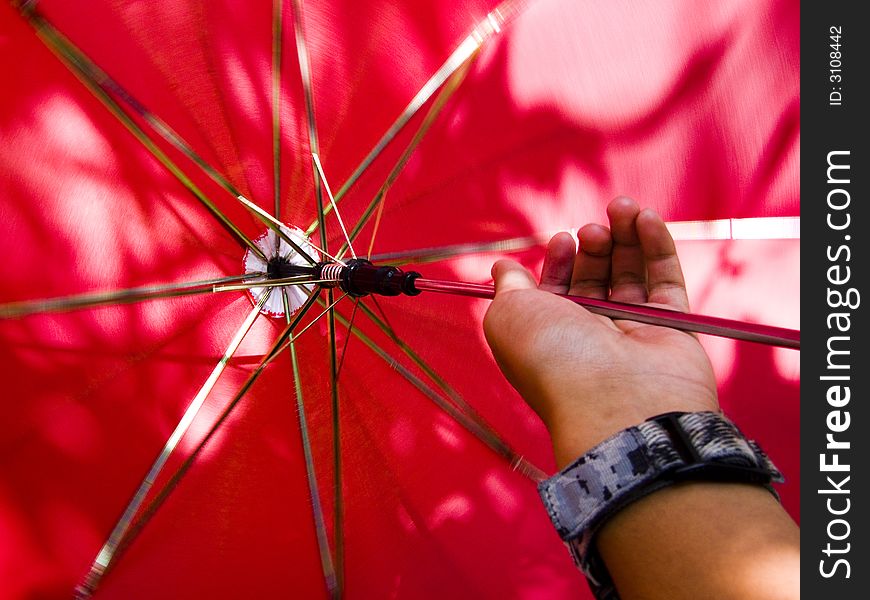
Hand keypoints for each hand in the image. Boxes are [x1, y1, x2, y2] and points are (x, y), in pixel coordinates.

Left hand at [484, 197, 718, 466]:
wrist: (616, 404)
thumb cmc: (554, 360)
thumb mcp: (509, 316)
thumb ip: (508, 287)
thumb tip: (503, 267)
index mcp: (550, 336)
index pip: (556, 289)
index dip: (558, 261)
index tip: (561, 240)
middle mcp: (590, 335)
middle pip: (595, 277)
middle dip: (593, 245)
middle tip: (590, 230)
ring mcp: (633, 332)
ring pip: (632, 273)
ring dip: (626, 235)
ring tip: (622, 206)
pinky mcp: (672, 328)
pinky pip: (666, 281)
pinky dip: (657, 246)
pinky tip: (647, 218)